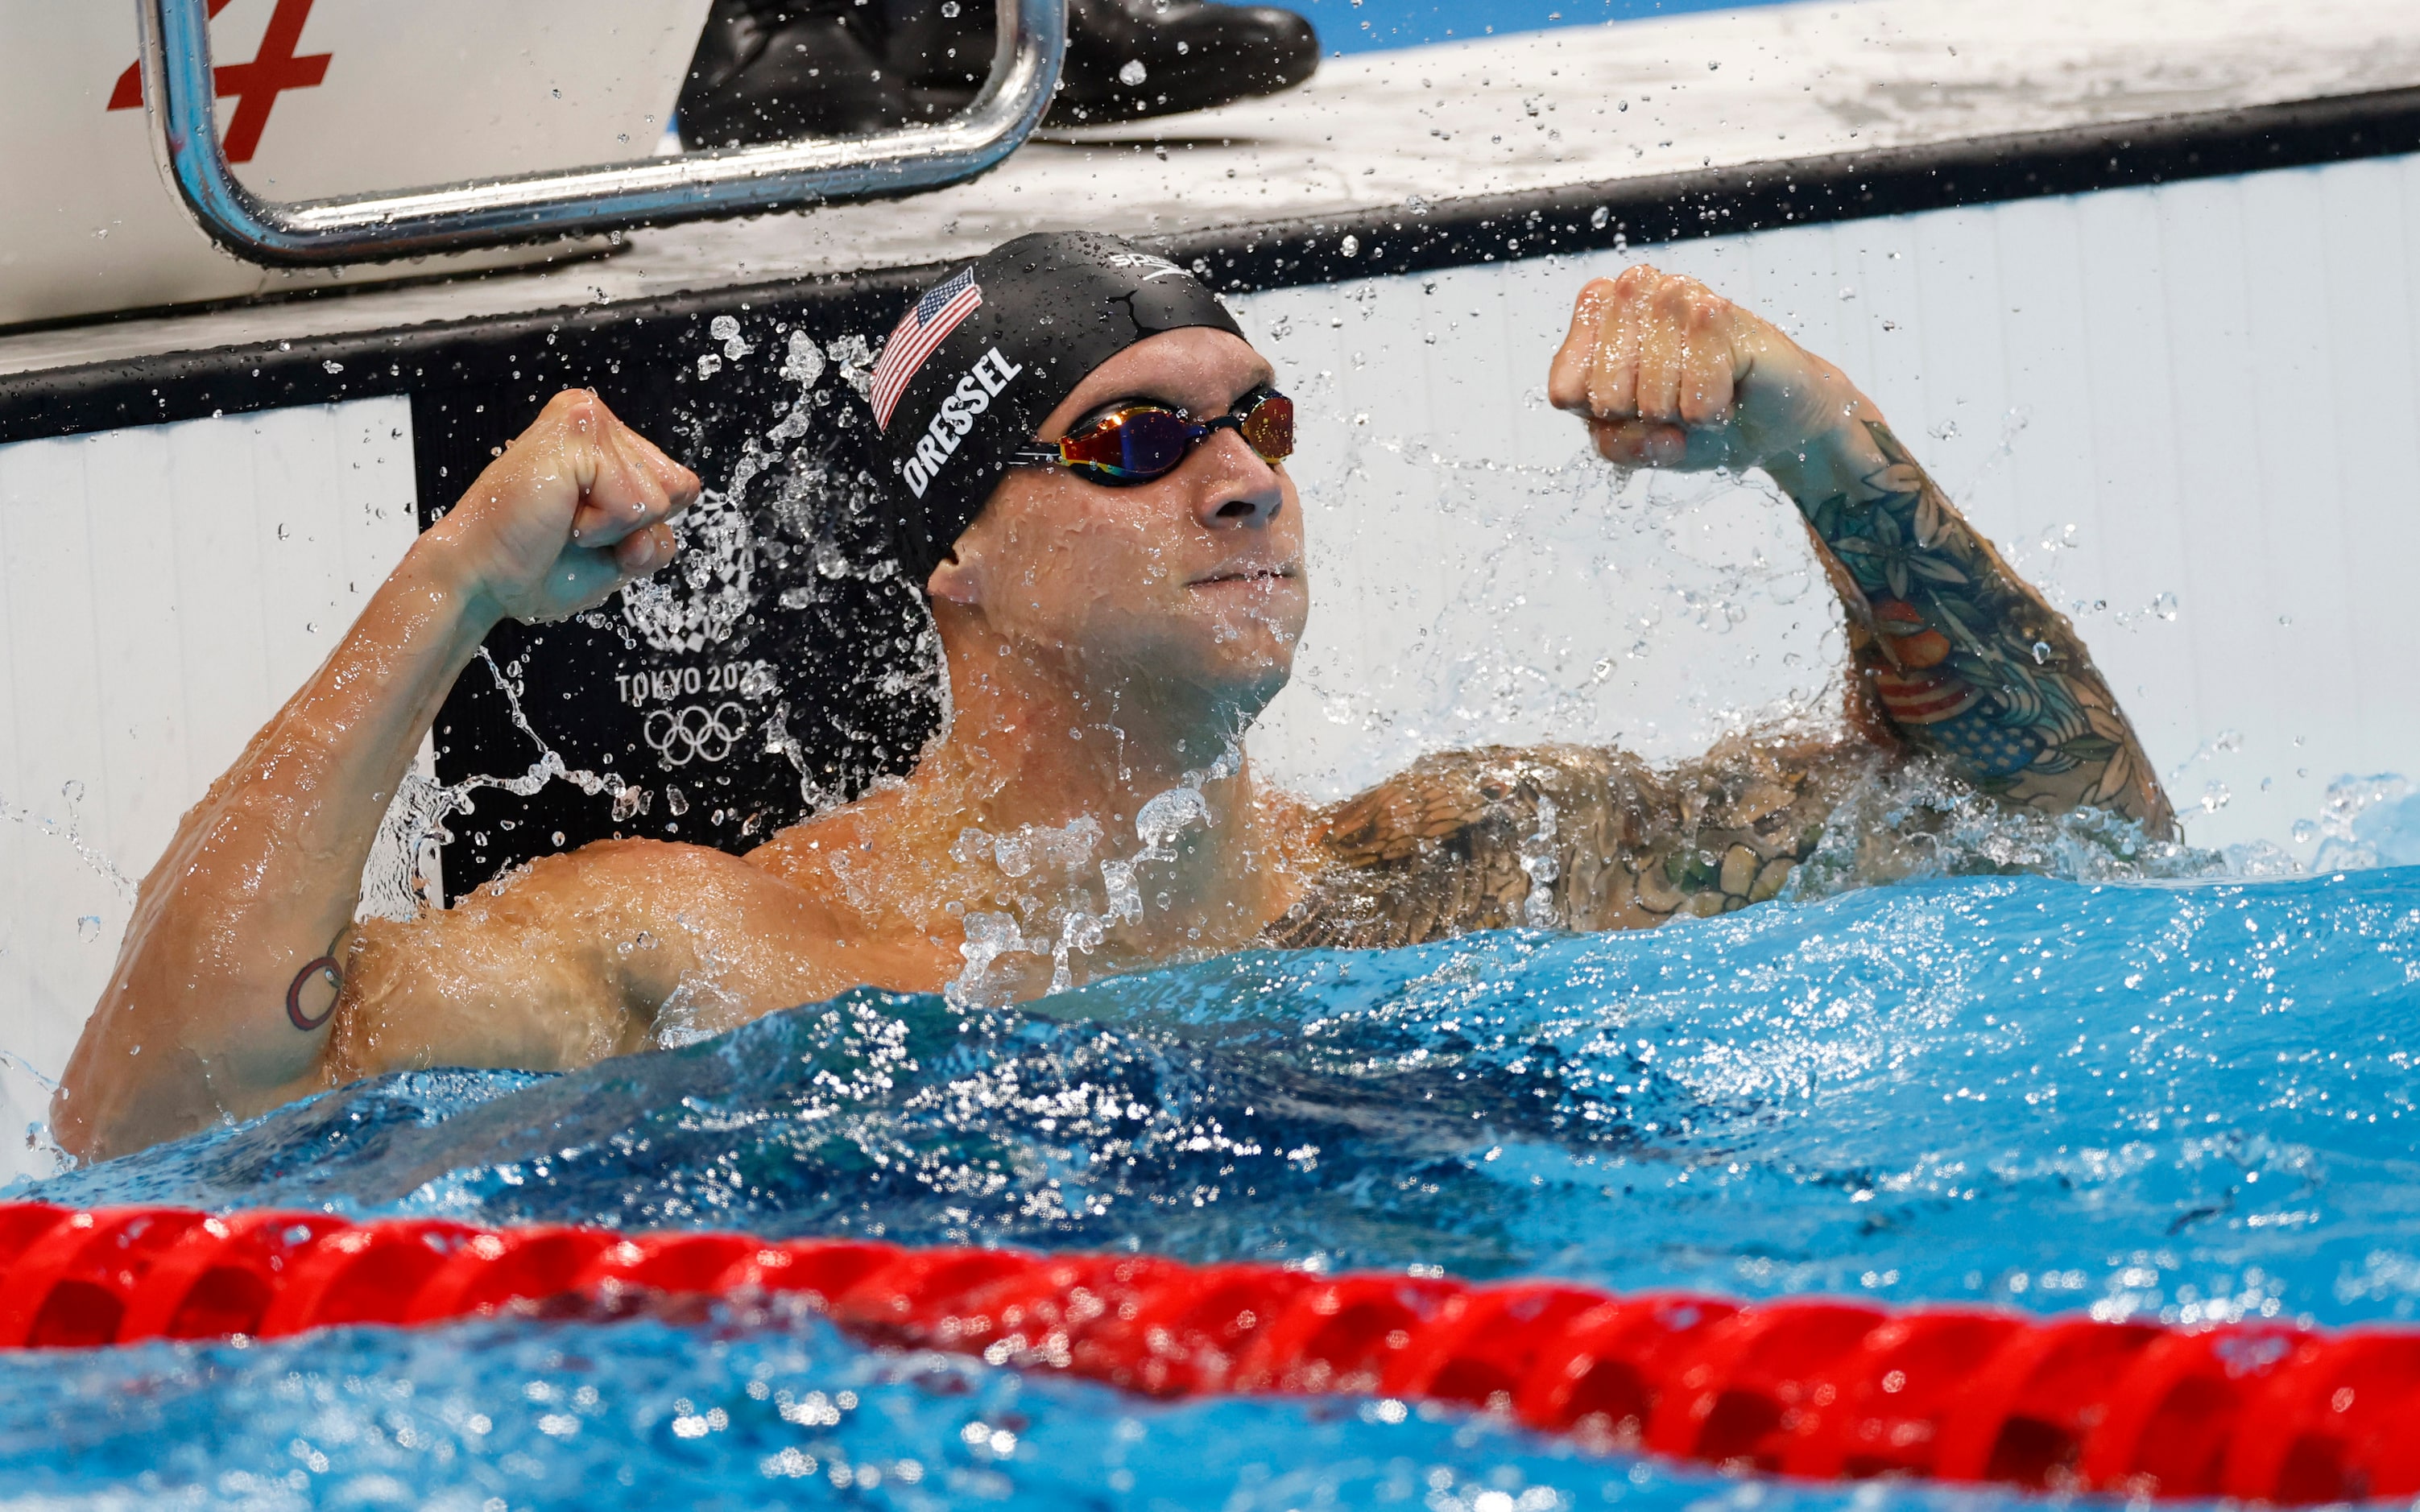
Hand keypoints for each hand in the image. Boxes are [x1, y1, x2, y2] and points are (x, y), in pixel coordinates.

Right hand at [423, 390, 698, 624]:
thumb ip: (657, 539)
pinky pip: (632, 501)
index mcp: (607, 441)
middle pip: (676, 491)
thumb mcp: (619, 557)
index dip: (645, 528)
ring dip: (611, 529)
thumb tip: (663, 518)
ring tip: (560, 520)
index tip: (585, 529)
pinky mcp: (578, 430)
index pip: (680, 488)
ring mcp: (588, 418)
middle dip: (631, 528)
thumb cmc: (536, 564)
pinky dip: (600, 527)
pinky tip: (558, 515)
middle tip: (570, 527)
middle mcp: (596, 419)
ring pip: (657, 498)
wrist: (482, 579)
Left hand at [1547, 265, 1862, 473]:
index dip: (1602, 421)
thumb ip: (1617, 444)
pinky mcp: (1722, 312)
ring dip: (1679, 411)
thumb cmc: (1694, 422)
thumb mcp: (1640, 446)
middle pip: (1606, 394)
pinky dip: (1712, 409)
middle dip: (1643, 419)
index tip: (1632, 412)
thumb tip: (1646, 421)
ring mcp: (1677, 294)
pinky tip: (1727, 390)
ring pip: (1650, 391)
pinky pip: (1697, 388)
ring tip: (1699, 395)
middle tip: (1673, 405)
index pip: (1565, 390)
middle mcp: (1632, 293)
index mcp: (1595, 322)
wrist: (1769, 421)